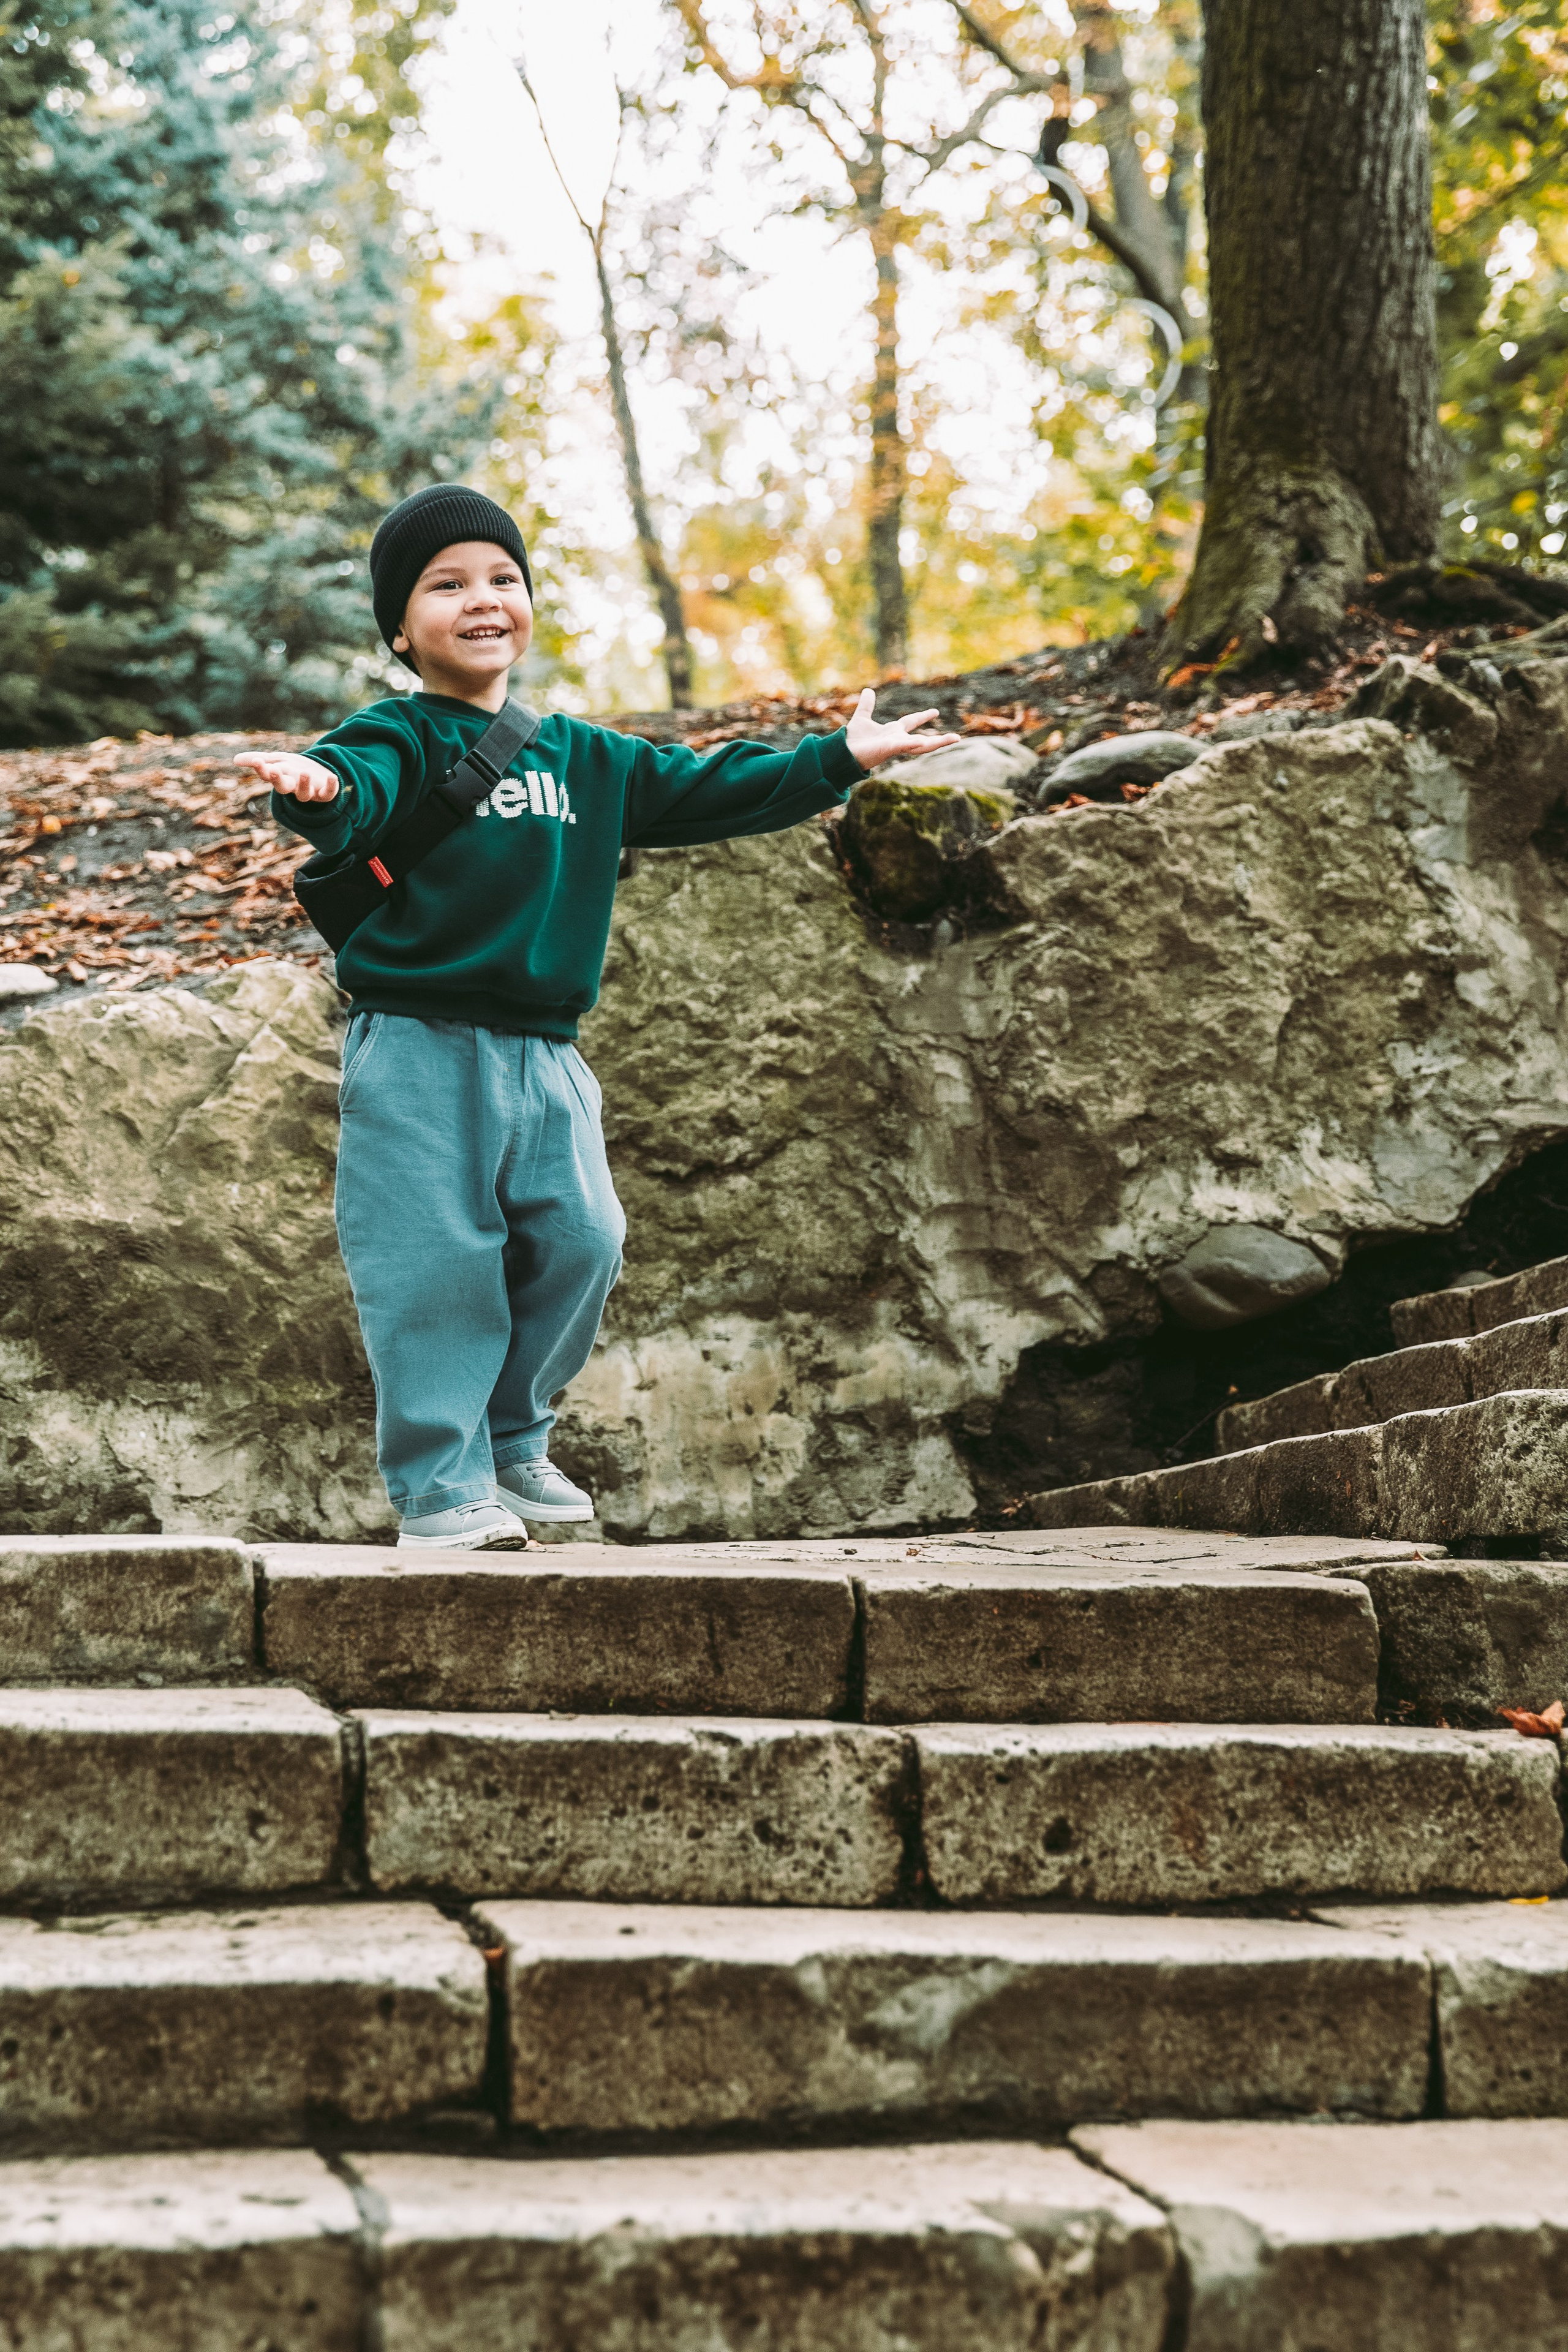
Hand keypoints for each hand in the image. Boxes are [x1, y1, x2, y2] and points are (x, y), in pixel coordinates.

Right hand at [235, 750, 339, 802]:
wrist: (319, 775)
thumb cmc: (294, 769)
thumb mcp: (277, 760)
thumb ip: (260, 760)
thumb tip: (234, 760)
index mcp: (280, 778)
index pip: (268, 775)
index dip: (261, 770)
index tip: (257, 761)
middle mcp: (293, 787)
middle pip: (283, 787)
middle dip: (277, 779)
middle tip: (273, 770)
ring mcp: (310, 792)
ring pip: (304, 795)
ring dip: (303, 784)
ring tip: (304, 773)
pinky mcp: (326, 794)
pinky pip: (328, 794)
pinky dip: (331, 786)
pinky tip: (332, 776)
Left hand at [844, 688, 961, 772]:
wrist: (841, 752)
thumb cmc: (851, 740)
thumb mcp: (861, 718)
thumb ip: (866, 705)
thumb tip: (868, 691)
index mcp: (892, 732)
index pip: (911, 723)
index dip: (922, 717)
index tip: (935, 712)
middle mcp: (896, 740)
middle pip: (923, 740)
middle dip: (940, 739)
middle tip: (957, 738)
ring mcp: (894, 746)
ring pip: (920, 746)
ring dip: (937, 743)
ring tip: (954, 739)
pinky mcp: (888, 750)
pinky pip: (903, 746)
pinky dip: (913, 743)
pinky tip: (923, 740)